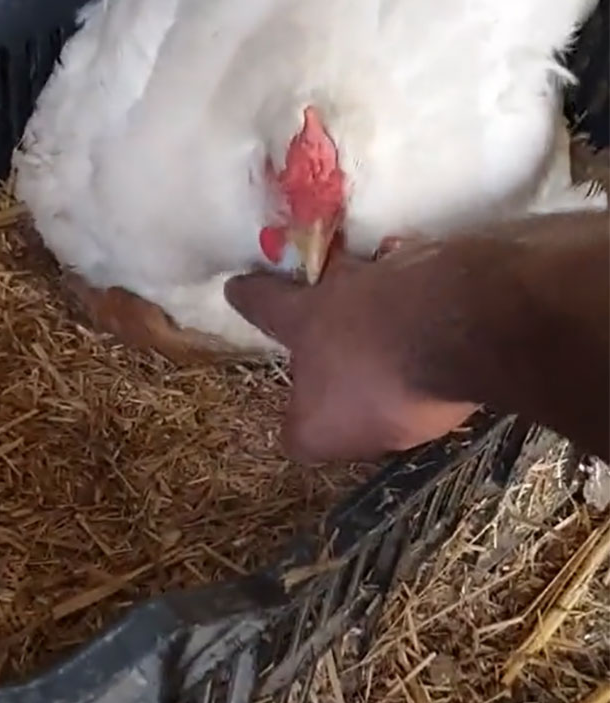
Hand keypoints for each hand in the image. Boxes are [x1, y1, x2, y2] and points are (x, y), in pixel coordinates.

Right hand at [224, 243, 480, 463]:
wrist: (466, 334)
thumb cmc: (379, 381)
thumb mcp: (324, 429)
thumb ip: (303, 432)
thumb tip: (295, 436)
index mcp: (309, 316)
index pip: (264, 302)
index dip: (247, 296)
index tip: (235, 285)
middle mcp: (351, 281)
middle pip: (329, 273)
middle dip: (326, 282)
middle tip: (331, 293)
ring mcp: (405, 267)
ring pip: (387, 274)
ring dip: (388, 293)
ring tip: (402, 319)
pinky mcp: (456, 267)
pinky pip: (438, 280)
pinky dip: (438, 299)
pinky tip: (453, 323)